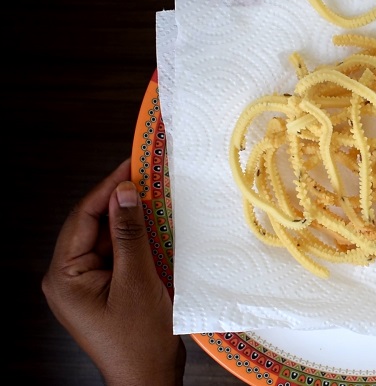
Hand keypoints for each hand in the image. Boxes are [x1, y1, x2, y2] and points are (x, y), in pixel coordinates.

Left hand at [42, 159, 184, 385]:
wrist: (149, 379)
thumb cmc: (139, 339)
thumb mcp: (137, 280)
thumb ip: (129, 234)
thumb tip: (125, 193)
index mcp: (64, 276)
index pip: (83, 218)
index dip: (108, 189)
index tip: (132, 165)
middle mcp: (68, 278)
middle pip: (94, 226)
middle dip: (121, 203)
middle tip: (148, 176)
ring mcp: (86, 285)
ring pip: (108, 239)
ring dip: (132, 222)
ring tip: (157, 198)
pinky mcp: (104, 290)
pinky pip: (118, 256)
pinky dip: (137, 242)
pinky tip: (156, 228)